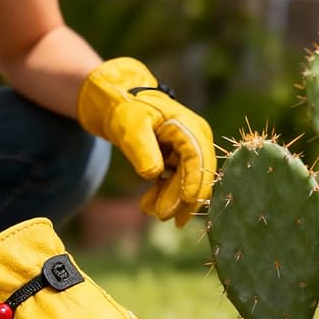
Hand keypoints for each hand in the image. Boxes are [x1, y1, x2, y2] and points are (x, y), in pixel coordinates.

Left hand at [77, 57, 215, 225]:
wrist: (120, 102)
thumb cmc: (127, 109)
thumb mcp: (131, 126)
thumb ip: (143, 149)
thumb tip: (153, 175)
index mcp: (190, 128)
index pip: (199, 158)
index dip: (194, 181)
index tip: (186, 202)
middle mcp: (195, 139)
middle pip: (196, 175)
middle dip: (181, 198)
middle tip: (162, 216)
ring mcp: (188, 150)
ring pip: (186, 182)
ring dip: (170, 199)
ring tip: (148, 210)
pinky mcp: (178, 160)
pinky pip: (176, 182)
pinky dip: (164, 194)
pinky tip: (147, 205)